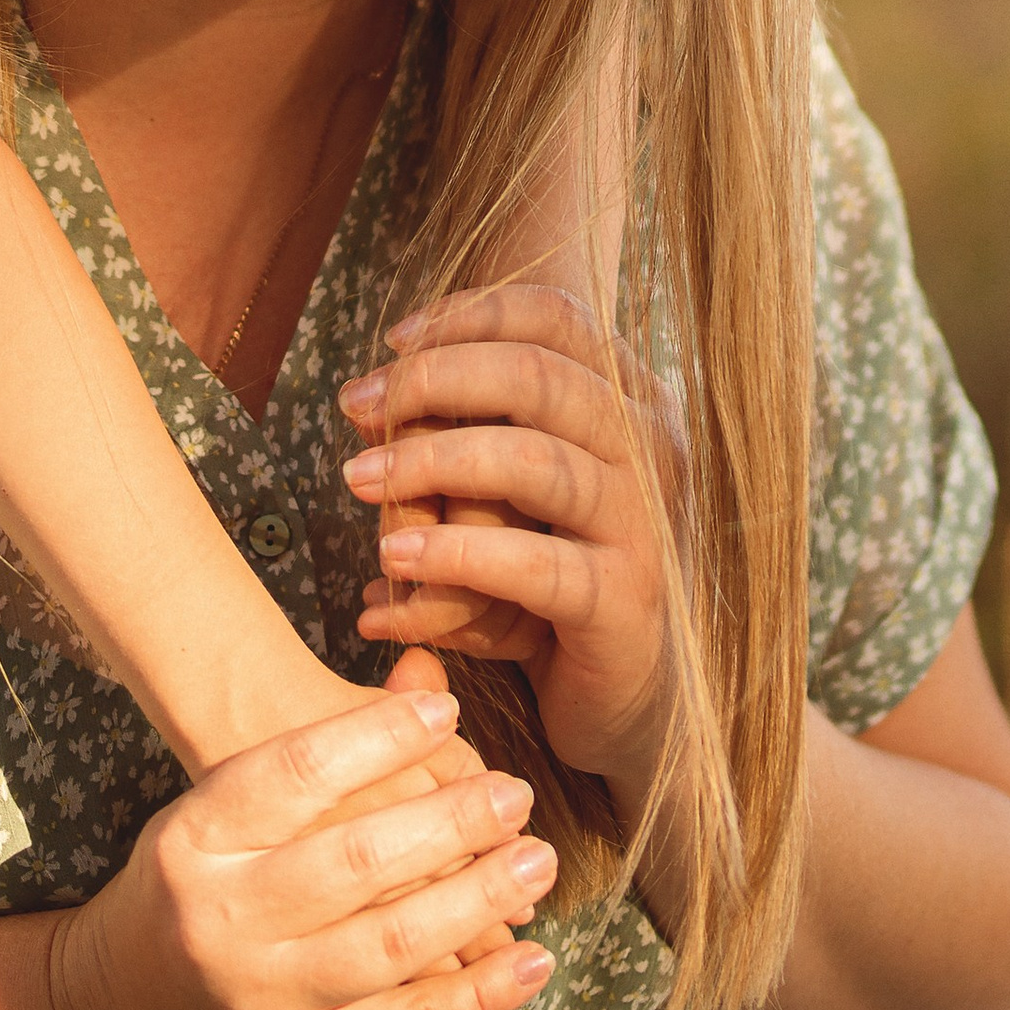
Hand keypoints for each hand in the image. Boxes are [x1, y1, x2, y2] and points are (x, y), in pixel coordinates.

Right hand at [45, 685, 556, 1009]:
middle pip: (355, 859)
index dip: (379, 737)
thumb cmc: (182, 899)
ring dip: (481, 898)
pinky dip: (482, 993)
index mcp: (194, 841)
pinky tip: (533, 958)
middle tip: (514, 791)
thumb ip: (305, 766)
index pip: (295, 773)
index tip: (447, 710)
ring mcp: (267, 1003)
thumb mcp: (206, 821)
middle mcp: (226, 921)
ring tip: (537, 860)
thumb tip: (425, 682)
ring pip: (394, 942)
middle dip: (450, 821)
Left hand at [340, 287, 683, 816]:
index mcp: (633, 399)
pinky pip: (537, 565)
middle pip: (539, 374)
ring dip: (430, 463)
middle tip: (356, 408)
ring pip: (533, 461)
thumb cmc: (557, 571)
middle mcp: (653, 448)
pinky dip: (456, 557)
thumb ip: (470, 430)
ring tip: (358, 482)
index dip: (467, 316)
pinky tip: (393, 565)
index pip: (556, 317)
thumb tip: (369, 399)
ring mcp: (648, 525)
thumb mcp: (519, 488)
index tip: (392, 342)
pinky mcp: (627, 602)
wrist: (631, 694)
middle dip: (432, 380)